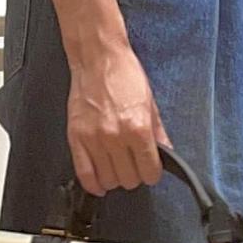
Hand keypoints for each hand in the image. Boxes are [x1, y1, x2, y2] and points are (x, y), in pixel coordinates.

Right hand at [66, 38, 171, 195]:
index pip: (149, 171)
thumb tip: (166, 153)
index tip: (150, 170)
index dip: (152, 173)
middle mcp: (116, 137)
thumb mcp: (150, 102)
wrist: (98, 58)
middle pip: (129, 179)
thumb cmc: (123, 74)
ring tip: (117, 168)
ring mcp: (94, 139)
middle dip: (135, 175)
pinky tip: (100, 183)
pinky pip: (84, 173)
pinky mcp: (76, 138)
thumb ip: (158, 132)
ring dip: (115, 178)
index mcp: (138, 128)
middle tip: (134, 165)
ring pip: (108, 179)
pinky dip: (93, 184)